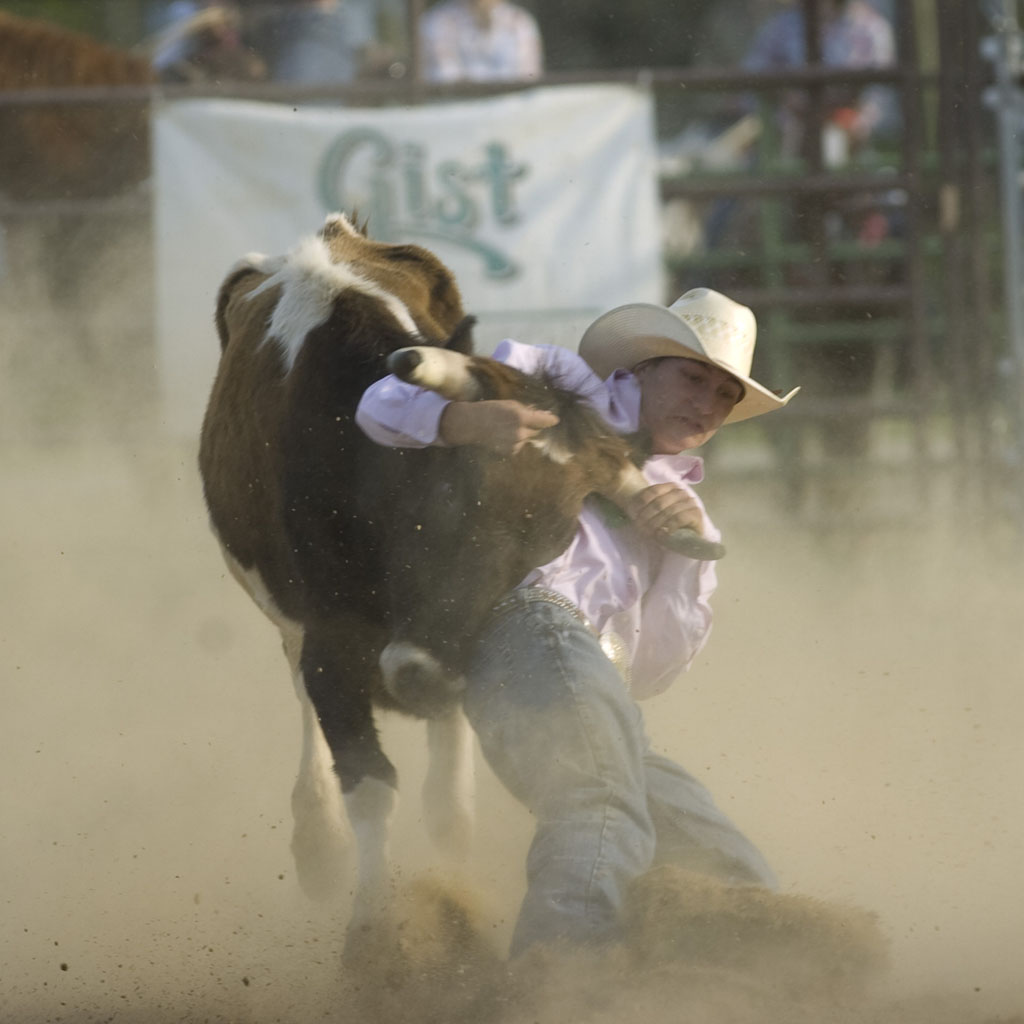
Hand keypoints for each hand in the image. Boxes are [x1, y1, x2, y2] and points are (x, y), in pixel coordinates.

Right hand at [439, 400, 558, 453]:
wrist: (470, 424)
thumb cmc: (489, 409)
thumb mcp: (509, 404)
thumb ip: (527, 410)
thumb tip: (542, 414)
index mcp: (521, 417)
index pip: (543, 421)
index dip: (550, 420)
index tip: (555, 420)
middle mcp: (520, 432)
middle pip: (536, 431)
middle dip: (532, 427)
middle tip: (519, 421)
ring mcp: (515, 444)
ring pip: (526, 439)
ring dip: (522, 434)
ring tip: (505, 429)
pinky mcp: (510, 452)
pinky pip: (518, 446)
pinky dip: (514, 442)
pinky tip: (502, 437)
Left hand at [624, 483, 705, 539]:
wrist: (686, 540)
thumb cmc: (666, 525)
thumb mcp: (653, 514)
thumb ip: (645, 507)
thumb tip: (632, 511)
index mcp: (671, 487)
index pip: (653, 491)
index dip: (640, 503)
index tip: (632, 514)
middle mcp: (682, 493)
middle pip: (659, 502)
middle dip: (646, 516)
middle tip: (638, 527)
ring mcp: (691, 503)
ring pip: (668, 511)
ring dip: (655, 523)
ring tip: (648, 533)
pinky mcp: (696, 515)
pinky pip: (679, 518)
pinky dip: (669, 526)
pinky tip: (662, 534)